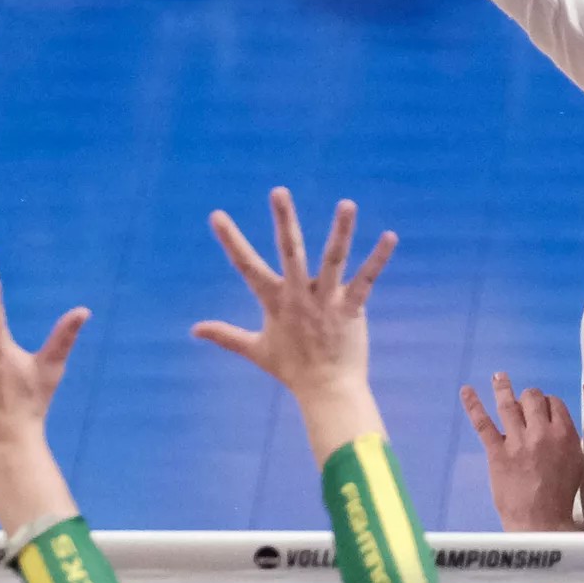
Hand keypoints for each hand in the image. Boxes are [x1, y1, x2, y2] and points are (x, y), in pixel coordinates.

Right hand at [195, 189, 394, 398]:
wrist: (327, 391)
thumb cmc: (292, 370)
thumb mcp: (255, 350)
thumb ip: (225, 335)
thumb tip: (194, 330)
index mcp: (275, 301)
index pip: (247, 266)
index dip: (231, 240)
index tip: (217, 215)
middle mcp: (299, 296)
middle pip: (290, 252)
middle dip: (284, 220)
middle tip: (278, 191)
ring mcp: (326, 301)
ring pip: (333, 259)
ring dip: (341, 231)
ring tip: (347, 204)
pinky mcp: (351, 309)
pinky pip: (367, 279)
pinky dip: (378, 258)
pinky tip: (390, 236)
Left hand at [460, 373, 583, 531]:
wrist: (540, 521)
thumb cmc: (562, 495)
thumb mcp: (578, 464)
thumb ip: (573, 441)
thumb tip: (571, 426)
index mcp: (564, 434)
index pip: (554, 402)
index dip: (547, 403)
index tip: (542, 408)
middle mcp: (541, 432)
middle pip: (532, 398)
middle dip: (528, 397)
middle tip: (524, 401)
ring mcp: (517, 440)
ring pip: (508, 404)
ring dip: (502, 387)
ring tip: (498, 377)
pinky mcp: (497, 451)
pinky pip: (483, 423)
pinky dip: (473, 405)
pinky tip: (466, 391)